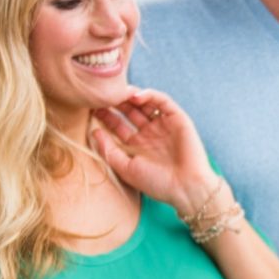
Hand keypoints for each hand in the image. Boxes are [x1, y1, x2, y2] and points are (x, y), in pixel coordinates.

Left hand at [91, 91, 223, 218]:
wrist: (187, 187)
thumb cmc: (157, 183)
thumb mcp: (126, 168)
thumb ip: (108, 151)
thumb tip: (94, 132)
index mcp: (137, 145)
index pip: (118, 125)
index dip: (105, 116)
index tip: (92, 108)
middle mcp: (150, 133)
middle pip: (129, 112)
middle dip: (116, 103)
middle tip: (102, 95)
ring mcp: (164, 125)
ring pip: (145, 103)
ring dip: (131, 96)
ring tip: (117, 92)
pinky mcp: (177, 119)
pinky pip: (162, 101)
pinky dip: (150, 95)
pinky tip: (135, 96)